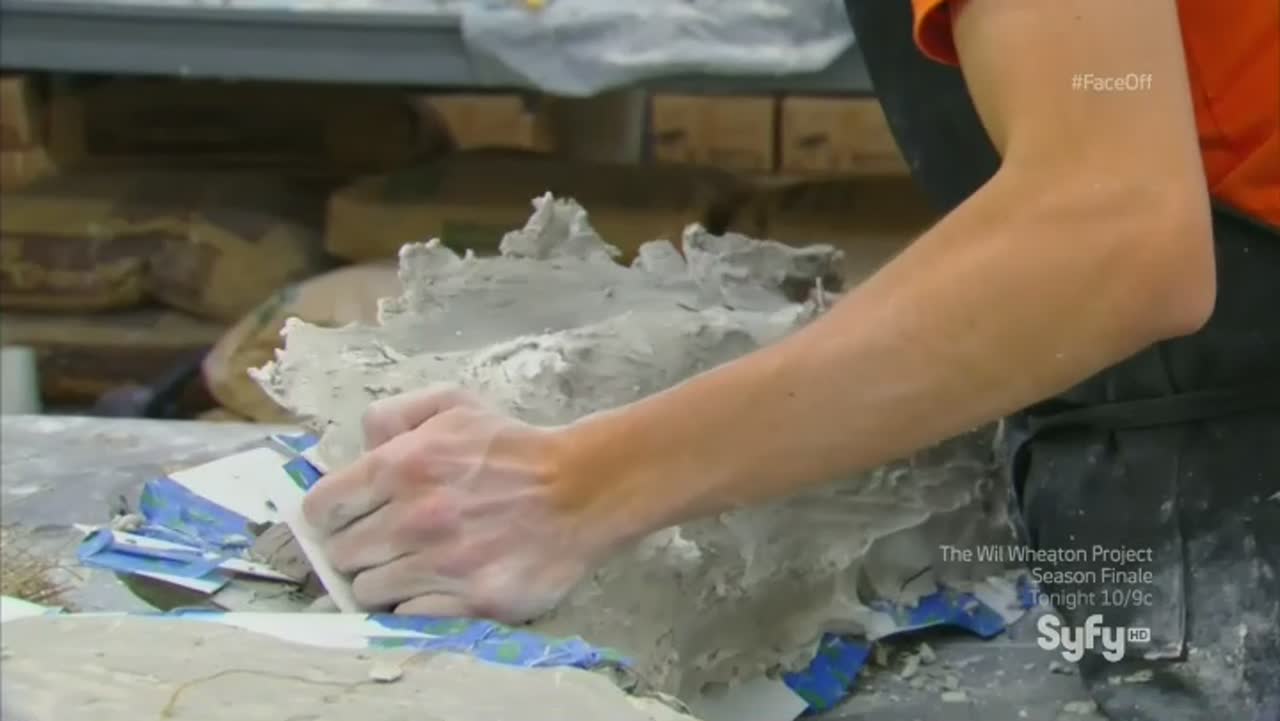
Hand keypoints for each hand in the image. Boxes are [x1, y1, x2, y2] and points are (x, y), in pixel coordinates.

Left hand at [301, 386, 598, 622]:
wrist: (582, 490)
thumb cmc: (512, 449)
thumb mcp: (454, 406)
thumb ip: (395, 414)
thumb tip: (357, 446)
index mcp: (400, 465)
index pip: (323, 508)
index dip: (331, 515)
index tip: (346, 519)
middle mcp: (412, 518)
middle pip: (341, 554)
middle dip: (358, 548)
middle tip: (385, 543)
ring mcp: (441, 564)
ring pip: (369, 591)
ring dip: (384, 580)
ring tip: (413, 566)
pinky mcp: (470, 602)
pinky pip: (408, 618)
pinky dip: (414, 606)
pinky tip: (435, 588)